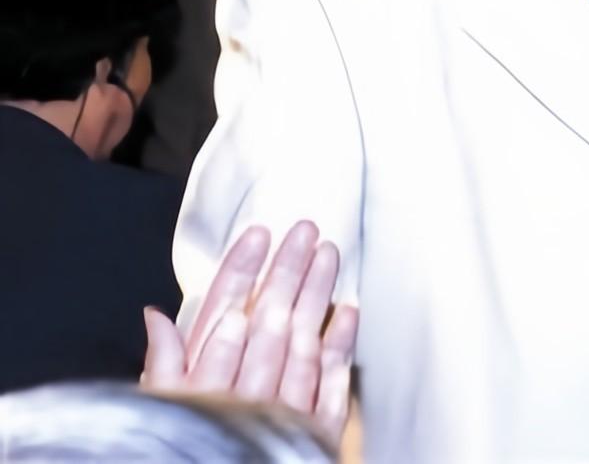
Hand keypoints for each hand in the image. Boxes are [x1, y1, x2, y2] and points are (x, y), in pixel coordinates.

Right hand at [143, 221, 358, 444]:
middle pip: (267, 323)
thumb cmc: (193, 449)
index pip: (220, 319)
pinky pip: (331, 383)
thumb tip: (156, 315)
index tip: (258, 235)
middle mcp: (241, 399)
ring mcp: (282, 415)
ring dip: (316, 296)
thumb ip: (163, 368)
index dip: (240, 274)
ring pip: (302, 344)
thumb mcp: (164, 414)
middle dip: (286, 273)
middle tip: (305, 230)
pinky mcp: (314, 434)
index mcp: (200, 390)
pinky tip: (349, 310)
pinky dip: (340, 345)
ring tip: (328, 253)